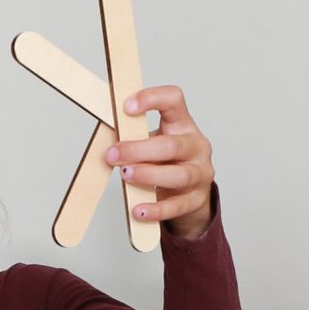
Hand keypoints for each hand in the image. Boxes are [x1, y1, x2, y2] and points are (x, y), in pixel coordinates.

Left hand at [105, 85, 213, 238]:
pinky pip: (176, 206)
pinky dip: (155, 209)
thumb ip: (135, 138)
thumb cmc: (166, 162)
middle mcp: (197, 147)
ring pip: (178, 175)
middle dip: (138, 150)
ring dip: (148, 175)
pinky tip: (138, 210)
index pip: (174, 100)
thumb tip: (107, 141)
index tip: (126, 108)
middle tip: (113, 155)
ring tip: (126, 176)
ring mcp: (201, 174)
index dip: (151, 99)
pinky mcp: (197, 200)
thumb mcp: (153, 143)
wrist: (190, 193)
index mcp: (183, 125)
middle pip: (171, 145)